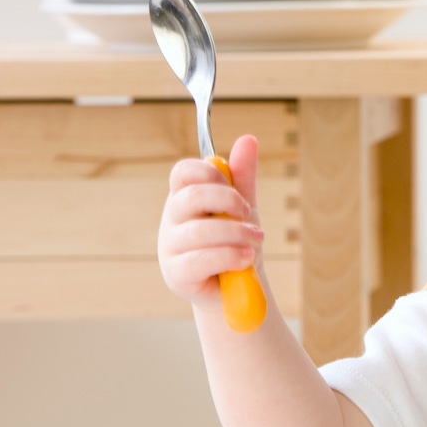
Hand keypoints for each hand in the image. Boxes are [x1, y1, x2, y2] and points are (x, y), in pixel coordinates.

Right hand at [158, 135, 263, 308]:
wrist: (239, 287)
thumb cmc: (235, 241)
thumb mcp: (243, 206)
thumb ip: (243, 175)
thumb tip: (248, 139)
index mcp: (185, 197)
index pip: (183, 172)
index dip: (210, 174)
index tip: (234, 189)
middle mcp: (172, 220)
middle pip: (191, 196)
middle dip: (229, 202)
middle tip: (250, 214)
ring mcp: (170, 247)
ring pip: (199, 231)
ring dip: (236, 234)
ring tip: (255, 241)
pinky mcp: (176, 275)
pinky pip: (200, 260)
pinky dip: (229, 256)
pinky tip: (245, 259)